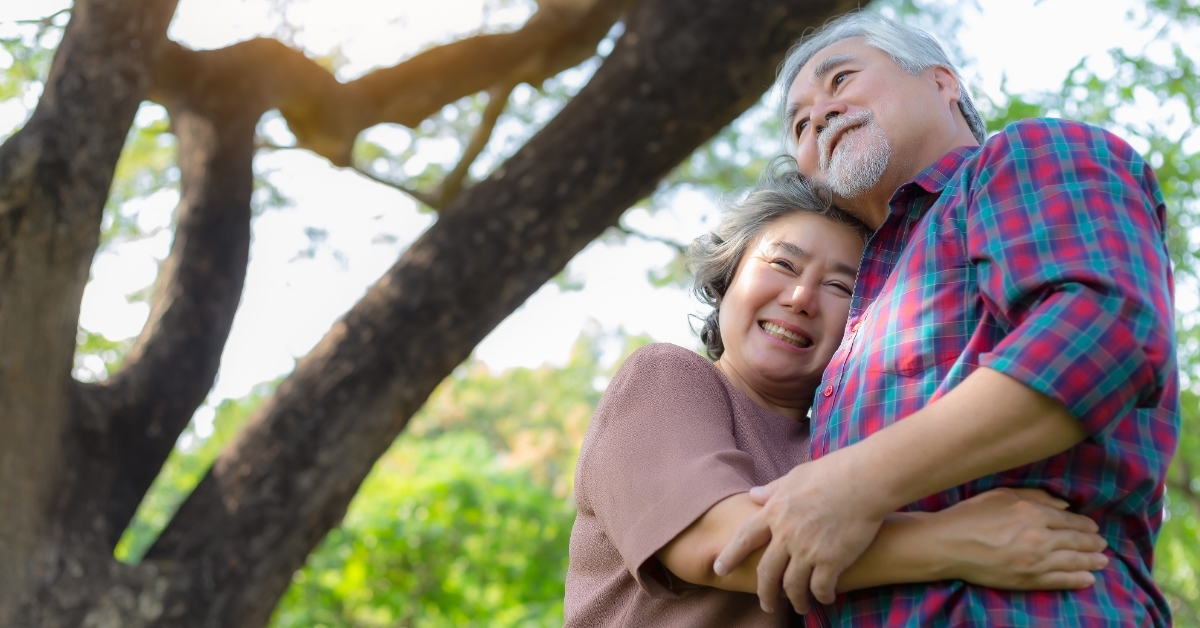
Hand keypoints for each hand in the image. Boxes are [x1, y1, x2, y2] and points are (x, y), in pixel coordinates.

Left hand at [714, 449, 884, 613]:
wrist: (864, 480)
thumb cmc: (832, 472)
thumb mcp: (794, 476)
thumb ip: (772, 490)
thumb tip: (753, 494)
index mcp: (774, 512)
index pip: (744, 539)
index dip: (730, 556)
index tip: (719, 569)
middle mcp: (786, 535)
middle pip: (766, 572)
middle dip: (764, 593)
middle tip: (766, 604)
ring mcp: (807, 550)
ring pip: (791, 586)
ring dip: (794, 600)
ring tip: (799, 606)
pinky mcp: (831, 561)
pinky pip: (819, 588)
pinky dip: (820, 597)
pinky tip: (825, 598)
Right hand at [934, 487, 1107, 588]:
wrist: (948, 545)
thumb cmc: (970, 515)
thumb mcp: (1000, 495)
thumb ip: (1034, 496)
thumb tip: (1064, 505)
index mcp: (1032, 512)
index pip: (1068, 519)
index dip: (1084, 524)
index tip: (1093, 527)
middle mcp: (1038, 537)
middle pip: (1075, 540)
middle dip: (1092, 542)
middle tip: (1103, 544)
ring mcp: (1035, 560)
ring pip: (1073, 561)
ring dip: (1091, 561)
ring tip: (1103, 561)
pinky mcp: (1028, 579)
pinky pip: (1060, 580)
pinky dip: (1078, 580)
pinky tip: (1088, 578)